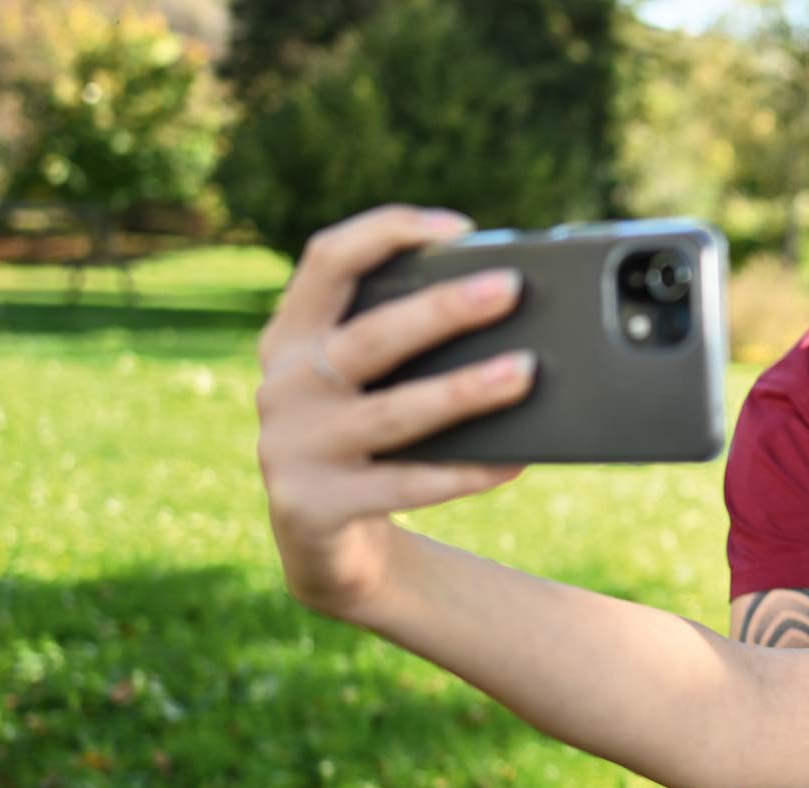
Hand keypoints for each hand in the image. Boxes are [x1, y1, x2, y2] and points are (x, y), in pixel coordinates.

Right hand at [253, 205, 533, 616]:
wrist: (322, 538)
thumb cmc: (365, 434)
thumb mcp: (363, 380)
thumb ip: (402, 339)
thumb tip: (502, 302)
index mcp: (292, 335)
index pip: (327, 259)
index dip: (388, 232)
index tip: (460, 228)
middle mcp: (283, 385)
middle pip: (369, 336)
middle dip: (443, 309)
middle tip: (510, 289)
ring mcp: (292, 448)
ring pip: (392, 413)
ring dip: (463, 391)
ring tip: (525, 372)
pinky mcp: (314, 506)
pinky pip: (405, 485)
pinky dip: (465, 472)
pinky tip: (515, 460)